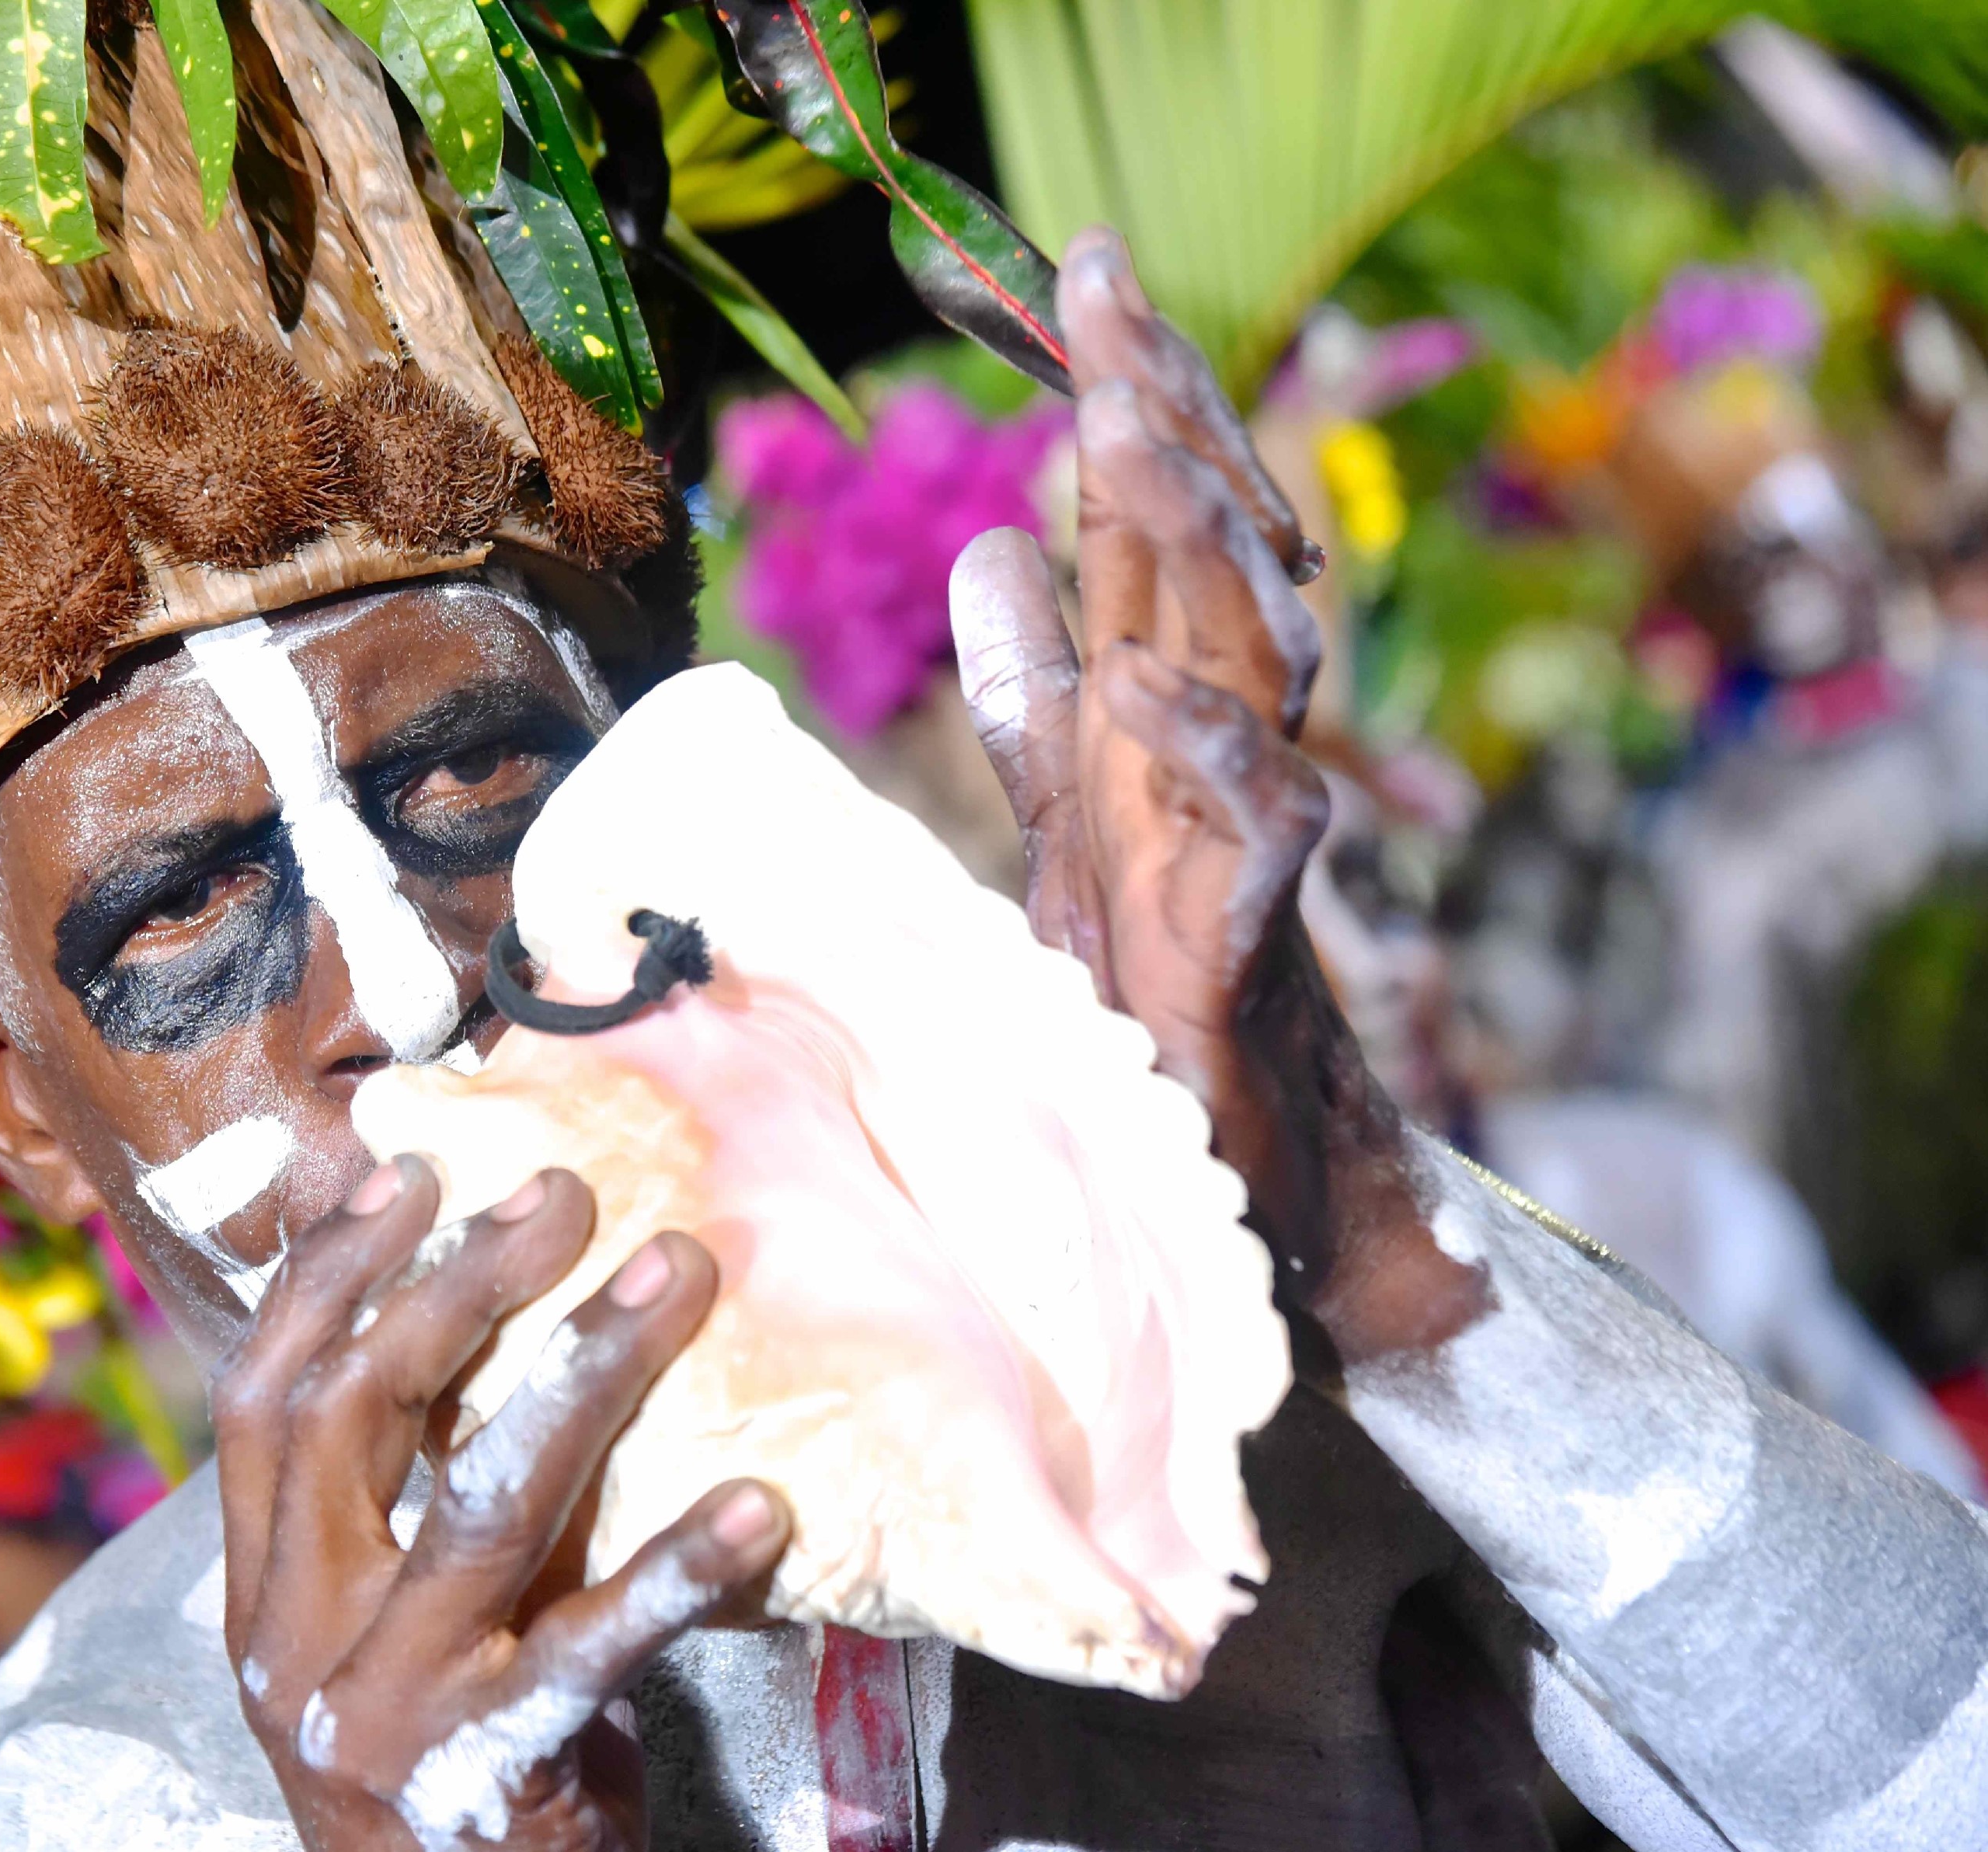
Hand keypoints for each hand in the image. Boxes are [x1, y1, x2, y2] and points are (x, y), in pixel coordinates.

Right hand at [215, 1156, 791, 1851]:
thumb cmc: (454, 1756)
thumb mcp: (403, 1622)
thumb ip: (423, 1491)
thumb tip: (475, 1308)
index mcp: (264, 1591)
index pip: (264, 1398)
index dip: (326, 1275)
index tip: (406, 1168)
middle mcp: (296, 1640)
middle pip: (358, 1418)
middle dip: (459, 1285)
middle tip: (564, 1193)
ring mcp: (383, 1707)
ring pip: (477, 1505)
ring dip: (583, 1372)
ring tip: (675, 1272)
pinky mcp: (490, 1766)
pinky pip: (591, 1644)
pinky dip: (675, 1566)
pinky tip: (757, 1505)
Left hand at [951, 228, 1447, 1348]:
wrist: (1244, 1184)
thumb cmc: (1160, 998)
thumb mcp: (1066, 824)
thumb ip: (1034, 699)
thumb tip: (993, 554)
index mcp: (1151, 719)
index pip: (1148, 533)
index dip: (1130, 400)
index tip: (1088, 274)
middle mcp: (1205, 759)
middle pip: (1203, 560)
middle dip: (1161, 418)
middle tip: (1108, 289)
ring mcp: (1237, 843)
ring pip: (1241, 658)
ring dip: (1186, 542)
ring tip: (1119, 427)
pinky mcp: (1249, 947)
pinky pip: (1251, 829)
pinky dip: (1201, 754)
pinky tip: (1136, 684)